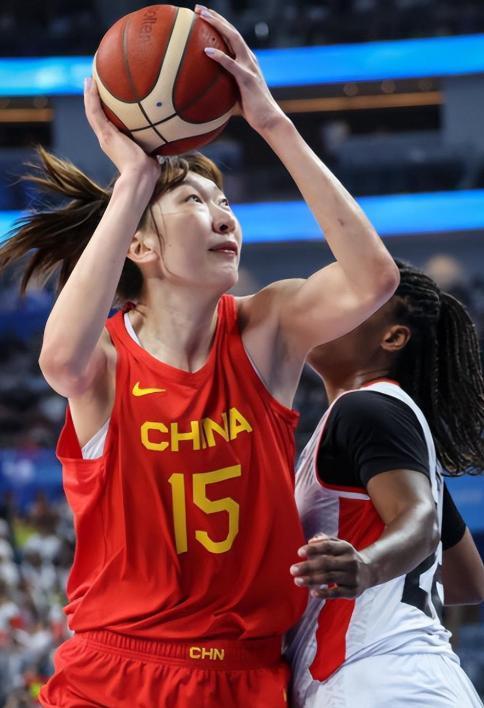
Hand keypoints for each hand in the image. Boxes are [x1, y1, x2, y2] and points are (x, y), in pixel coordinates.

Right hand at [84, 77, 159, 184]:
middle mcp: (107, 139)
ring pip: (92, 112)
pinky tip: (91, 84)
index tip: (107, 100)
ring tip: (89, 80)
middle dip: (95, 101)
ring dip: (89, 96)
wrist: (140, 177)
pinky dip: (91, 98)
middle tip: (93, 85)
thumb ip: (154, 146)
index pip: (108, 125)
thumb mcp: (151, 154)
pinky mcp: (105, 134)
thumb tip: (168, 140)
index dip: (106, 112)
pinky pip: (95, 112)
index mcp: (116, 143)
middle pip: (97, 117)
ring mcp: (105, 137)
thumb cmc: (148, 171)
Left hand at [194, 5, 285, 134]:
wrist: (269, 120)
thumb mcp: (235, 94)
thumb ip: (224, 86)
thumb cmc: (252, 111)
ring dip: (218, 26)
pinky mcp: (248, 79)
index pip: (232, 37)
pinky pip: (232, 65)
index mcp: (246, 61)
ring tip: (203, 16)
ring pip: (233, 40)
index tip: (203, 15)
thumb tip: (206, 91)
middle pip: (231, 31)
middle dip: (215, 17)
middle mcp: (249, 59)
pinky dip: (220, 56)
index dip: (218, 23)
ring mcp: (249, 67)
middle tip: (198, 8)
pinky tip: (207, 50)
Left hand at [289, 534, 373, 598]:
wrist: (369, 572)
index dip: (313, 549)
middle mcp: (350, 561)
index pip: (328, 546)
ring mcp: (353, 577)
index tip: (299, 552)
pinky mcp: (353, 591)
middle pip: (326, 563)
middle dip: (308, 566)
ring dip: (311, 580)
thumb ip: (324, 541)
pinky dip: (324, 593)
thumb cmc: (345, 557)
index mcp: (346, 548)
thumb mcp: (339, 546)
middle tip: (292, 569)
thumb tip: (311, 541)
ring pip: (329, 578)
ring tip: (297, 580)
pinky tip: (313, 593)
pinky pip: (337, 593)